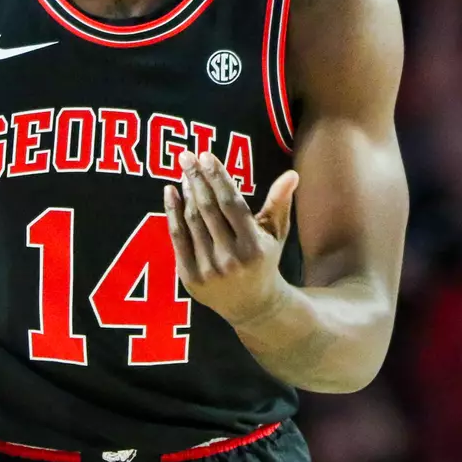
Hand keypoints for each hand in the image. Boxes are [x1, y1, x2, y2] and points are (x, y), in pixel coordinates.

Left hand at [165, 150, 300, 327]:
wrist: (251, 306)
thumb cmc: (264, 261)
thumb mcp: (275, 234)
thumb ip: (279, 203)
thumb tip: (291, 174)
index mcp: (253, 246)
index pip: (231, 203)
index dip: (217, 177)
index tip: (205, 155)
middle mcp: (230, 259)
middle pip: (208, 209)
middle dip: (197, 179)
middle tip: (186, 155)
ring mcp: (208, 269)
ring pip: (192, 221)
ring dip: (185, 192)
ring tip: (184, 172)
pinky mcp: (190, 277)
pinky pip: (177, 237)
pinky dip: (172, 212)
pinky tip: (170, 192)